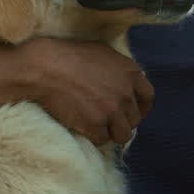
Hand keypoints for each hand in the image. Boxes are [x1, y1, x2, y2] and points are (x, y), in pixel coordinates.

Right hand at [13, 37, 153, 145]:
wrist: (45, 67)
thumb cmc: (69, 56)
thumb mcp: (102, 53)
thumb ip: (120, 68)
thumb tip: (131, 79)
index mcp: (131, 73)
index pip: (148, 97)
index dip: (141, 108)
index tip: (132, 113)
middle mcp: (126, 92)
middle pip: (135, 119)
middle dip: (122, 121)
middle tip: (106, 119)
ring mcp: (112, 110)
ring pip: (123, 135)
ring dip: (111, 133)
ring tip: (96, 126)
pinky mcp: (96, 125)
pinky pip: (102, 140)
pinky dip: (92, 136)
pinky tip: (82, 126)